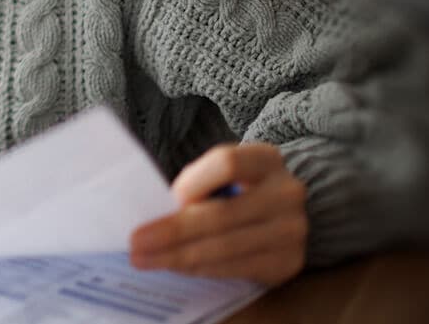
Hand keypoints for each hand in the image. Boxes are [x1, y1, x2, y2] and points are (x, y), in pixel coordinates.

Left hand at [128, 142, 308, 284]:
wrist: (279, 214)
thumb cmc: (234, 189)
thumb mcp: (219, 174)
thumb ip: (195, 185)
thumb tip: (153, 217)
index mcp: (266, 159)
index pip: (228, 164)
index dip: (194, 182)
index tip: (170, 199)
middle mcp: (287, 193)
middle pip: (223, 214)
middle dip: (173, 232)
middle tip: (135, 243)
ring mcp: (293, 230)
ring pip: (227, 247)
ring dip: (180, 257)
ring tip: (146, 260)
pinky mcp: (289, 262)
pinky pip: (237, 268)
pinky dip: (202, 269)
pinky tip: (177, 268)